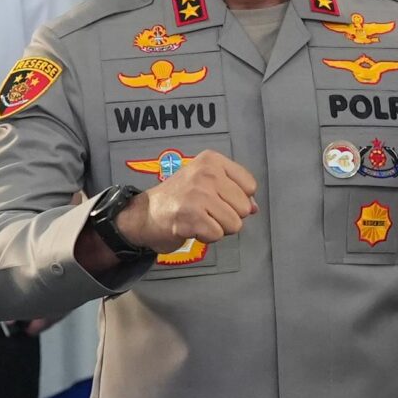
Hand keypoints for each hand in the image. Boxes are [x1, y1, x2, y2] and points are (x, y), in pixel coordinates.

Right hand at [119, 149, 258, 250]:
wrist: (142, 215)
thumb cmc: (178, 199)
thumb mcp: (207, 184)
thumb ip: (234, 192)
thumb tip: (255, 207)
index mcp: (211, 161)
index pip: (250, 185)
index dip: (238, 199)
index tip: (218, 198)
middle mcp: (205, 174)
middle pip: (244, 207)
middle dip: (228, 215)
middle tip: (206, 211)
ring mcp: (197, 195)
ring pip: (234, 224)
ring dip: (218, 228)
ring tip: (199, 219)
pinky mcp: (190, 217)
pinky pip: (217, 234)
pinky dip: (207, 237)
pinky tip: (192, 227)